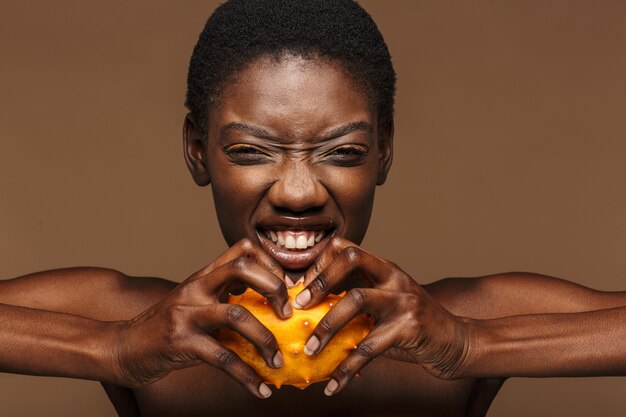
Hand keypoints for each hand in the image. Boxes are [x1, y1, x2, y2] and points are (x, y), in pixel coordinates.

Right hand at [112, 239, 289, 397]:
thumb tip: (270, 309)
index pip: (243, 249)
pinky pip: (223, 358)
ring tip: (278, 360)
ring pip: (237, 314)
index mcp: (203, 276)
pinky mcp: (181, 342)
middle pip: (242, 267)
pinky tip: (260, 389)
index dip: (271, 263)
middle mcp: (196, 288)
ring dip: (265, 339)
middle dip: (274, 287)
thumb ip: (225, 298)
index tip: (287, 288)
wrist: (123, 348)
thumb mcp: (195, 303)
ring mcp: (187, 313)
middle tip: (288, 314)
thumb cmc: (166, 328)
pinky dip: (246, 376)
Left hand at [294, 237, 469, 395]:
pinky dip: (348, 368)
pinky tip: (334, 384)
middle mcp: (393, 277)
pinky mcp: (410, 327)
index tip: (300, 290)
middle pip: (352, 258)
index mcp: (383, 268)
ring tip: (310, 349)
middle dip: (320, 280)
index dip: (319, 265)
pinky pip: (370, 347)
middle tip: (297, 306)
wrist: (456, 343)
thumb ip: (354, 302)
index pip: (345, 248)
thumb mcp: (384, 305)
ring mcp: (404, 299)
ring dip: (327, 325)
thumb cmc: (411, 326)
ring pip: (357, 299)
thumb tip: (308, 313)